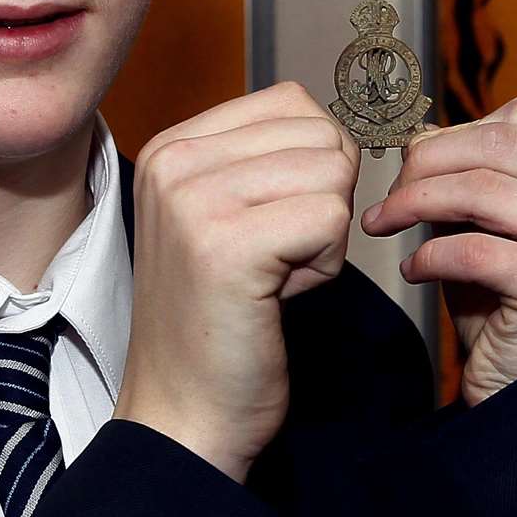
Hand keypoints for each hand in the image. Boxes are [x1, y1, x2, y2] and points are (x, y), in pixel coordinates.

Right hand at [114, 83, 358, 481]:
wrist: (183, 413)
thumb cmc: (220, 320)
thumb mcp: (225, 215)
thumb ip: (267, 161)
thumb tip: (344, 127)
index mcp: (171, 147)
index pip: (291, 103)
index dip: (313, 167)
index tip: (272, 224)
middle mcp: (173, 160)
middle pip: (321, 135)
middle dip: (324, 200)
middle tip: (276, 256)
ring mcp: (194, 200)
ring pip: (332, 173)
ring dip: (325, 234)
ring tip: (274, 275)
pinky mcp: (227, 245)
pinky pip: (332, 219)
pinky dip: (325, 264)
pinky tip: (279, 295)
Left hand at [361, 96, 516, 405]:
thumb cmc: (510, 306)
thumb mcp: (494, 226)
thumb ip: (471, 175)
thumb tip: (421, 135)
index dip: (454, 135)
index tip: (411, 165)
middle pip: (499, 145)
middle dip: (426, 164)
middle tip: (387, 197)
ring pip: (482, 191)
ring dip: (415, 204)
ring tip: (384, 225)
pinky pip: (475, 250)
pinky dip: (431, 256)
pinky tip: (416, 271)